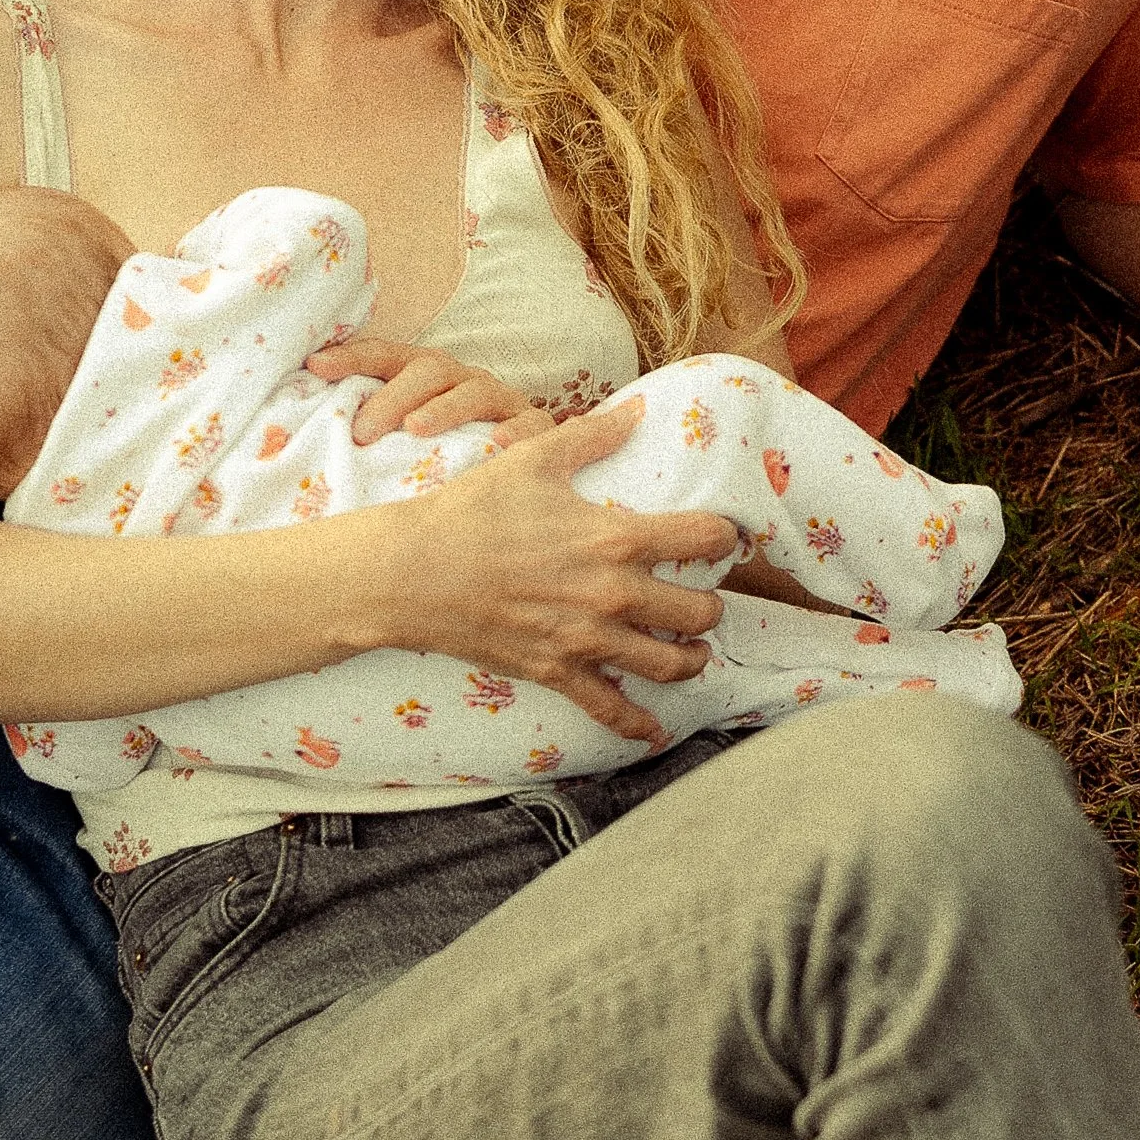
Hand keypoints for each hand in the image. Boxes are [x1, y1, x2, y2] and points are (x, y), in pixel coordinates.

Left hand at [305, 336, 554, 448]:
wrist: (518, 452)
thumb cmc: (445, 447)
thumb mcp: (405, 429)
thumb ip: (368, 424)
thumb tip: (307, 422)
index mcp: (425, 373)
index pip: (385, 355)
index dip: (351, 357)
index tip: (315, 366)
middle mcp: (461, 378)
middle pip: (427, 372)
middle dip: (393, 397)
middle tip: (363, 430)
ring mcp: (499, 399)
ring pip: (473, 392)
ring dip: (444, 409)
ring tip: (416, 430)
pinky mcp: (534, 425)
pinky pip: (528, 424)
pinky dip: (516, 432)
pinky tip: (499, 445)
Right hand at [363, 393, 736, 743]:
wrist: (414, 572)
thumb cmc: (473, 511)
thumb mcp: (533, 459)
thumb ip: (592, 435)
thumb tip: (638, 410)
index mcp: (613, 539)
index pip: (701, 539)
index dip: (725, 537)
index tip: (725, 538)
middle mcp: (611, 594)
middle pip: (698, 612)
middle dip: (711, 606)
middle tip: (705, 598)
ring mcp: (585, 640)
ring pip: (669, 664)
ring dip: (691, 659)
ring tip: (692, 650)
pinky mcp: (556, 672)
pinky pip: (610, 708)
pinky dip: (638, 724)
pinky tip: (655, 730)